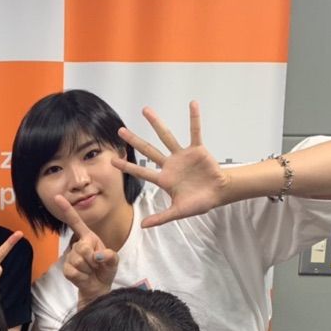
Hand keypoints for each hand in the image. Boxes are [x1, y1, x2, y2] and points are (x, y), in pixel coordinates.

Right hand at [50, 194, 117, 308]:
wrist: (98, 287)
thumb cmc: (105, 270)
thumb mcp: (114, 261)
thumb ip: (110, 256)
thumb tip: (99, 255)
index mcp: (89, 238)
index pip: (76, 222)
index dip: (67, 210)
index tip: (58, 197)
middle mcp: (78, 245)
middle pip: (82, 247)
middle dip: (93, 258)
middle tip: (96, 265)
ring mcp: (70, 257)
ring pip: (78, 260)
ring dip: (89, 269)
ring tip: (91, 271)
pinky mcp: (67, 270)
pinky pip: (74, 271)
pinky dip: (83, 276)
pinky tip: (85, 277)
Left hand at [112, 101, 228, 227]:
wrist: (219, 193)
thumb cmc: (199, 202)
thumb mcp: (178, 212)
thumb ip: (161, 218)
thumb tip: (142, 226)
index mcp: (164, 179)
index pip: (141, 172)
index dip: (127, 166)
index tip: (112, 160)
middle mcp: (170, 164)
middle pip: (148, 150)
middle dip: (134, 141)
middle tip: (120, 130)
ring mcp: (182, 155)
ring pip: (166, 136)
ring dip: (156, 124)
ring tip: (145, 110)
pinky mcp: (197, 149)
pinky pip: (195, 131)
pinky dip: (194, 118)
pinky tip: (192, 104)